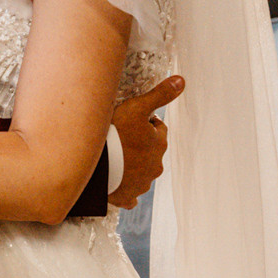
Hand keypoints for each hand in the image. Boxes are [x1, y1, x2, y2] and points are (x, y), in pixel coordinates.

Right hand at [108, 76, 183, 208]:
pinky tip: (116, 183)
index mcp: (159, 144)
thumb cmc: (115, 134)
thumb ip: (160, 95)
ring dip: (130, 165)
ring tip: (113, 157)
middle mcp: (155, 165)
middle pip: (149, 151)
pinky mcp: (127, 196)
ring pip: (140, 172)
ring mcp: (141, 183)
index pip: (157, 129)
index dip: (143, 122)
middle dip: (138, 145)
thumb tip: (182, 81)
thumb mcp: (136, 107)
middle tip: (118, 137)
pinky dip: (125, 189)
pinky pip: (130, 196)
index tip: (129, 121)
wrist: (95, 166)